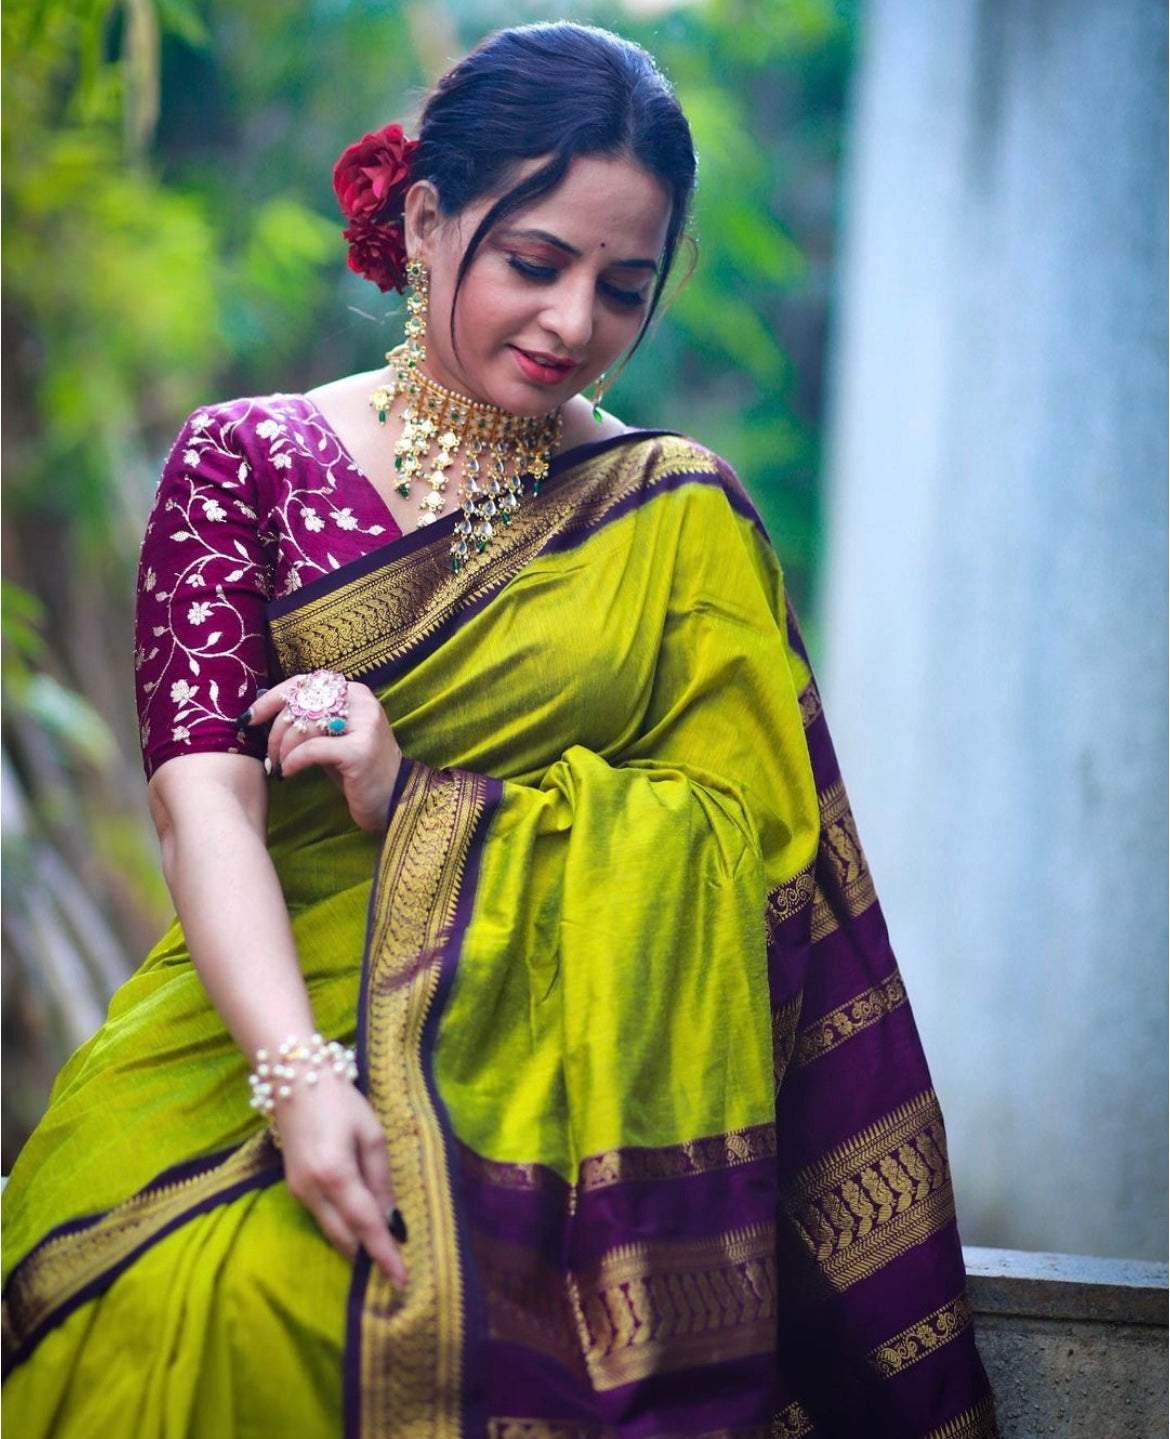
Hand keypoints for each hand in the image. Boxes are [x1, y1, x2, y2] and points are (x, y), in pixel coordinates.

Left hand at [243, 673, 401, 831]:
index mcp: (354, 693)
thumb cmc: (356, 771)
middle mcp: (362, 702)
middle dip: (276, 731)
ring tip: (278, 766)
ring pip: (304, 726)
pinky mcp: (360, 751)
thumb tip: (263, 710)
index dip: (272, 699)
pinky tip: (288, 773)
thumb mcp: (332, 738)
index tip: (249, 719)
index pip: (304, 683)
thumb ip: (309, 720)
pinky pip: (312, 750)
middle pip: (301, 704)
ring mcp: (365, 725)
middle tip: (269, 754)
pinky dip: (293, 761)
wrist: (394, 801)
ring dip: (283, 749)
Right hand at [274, 1067, 408, 1287]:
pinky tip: (361, 1228)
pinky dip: (343, 1228)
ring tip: (384, 1255)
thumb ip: (381, 1177)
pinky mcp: (294, 1187)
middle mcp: (312, 1191)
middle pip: (345, 1239)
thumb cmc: (338, 1099)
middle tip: (396, 1275)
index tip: (402, 1280)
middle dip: (369, 1258)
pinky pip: (322, 1218)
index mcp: (335, 1175)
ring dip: (356, 1244)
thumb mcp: (371, 1132)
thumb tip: (391, 1218)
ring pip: (332, 1232)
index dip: (385, 1254)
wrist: (292, 1079)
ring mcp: (298, 1192)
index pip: (366, 1225)